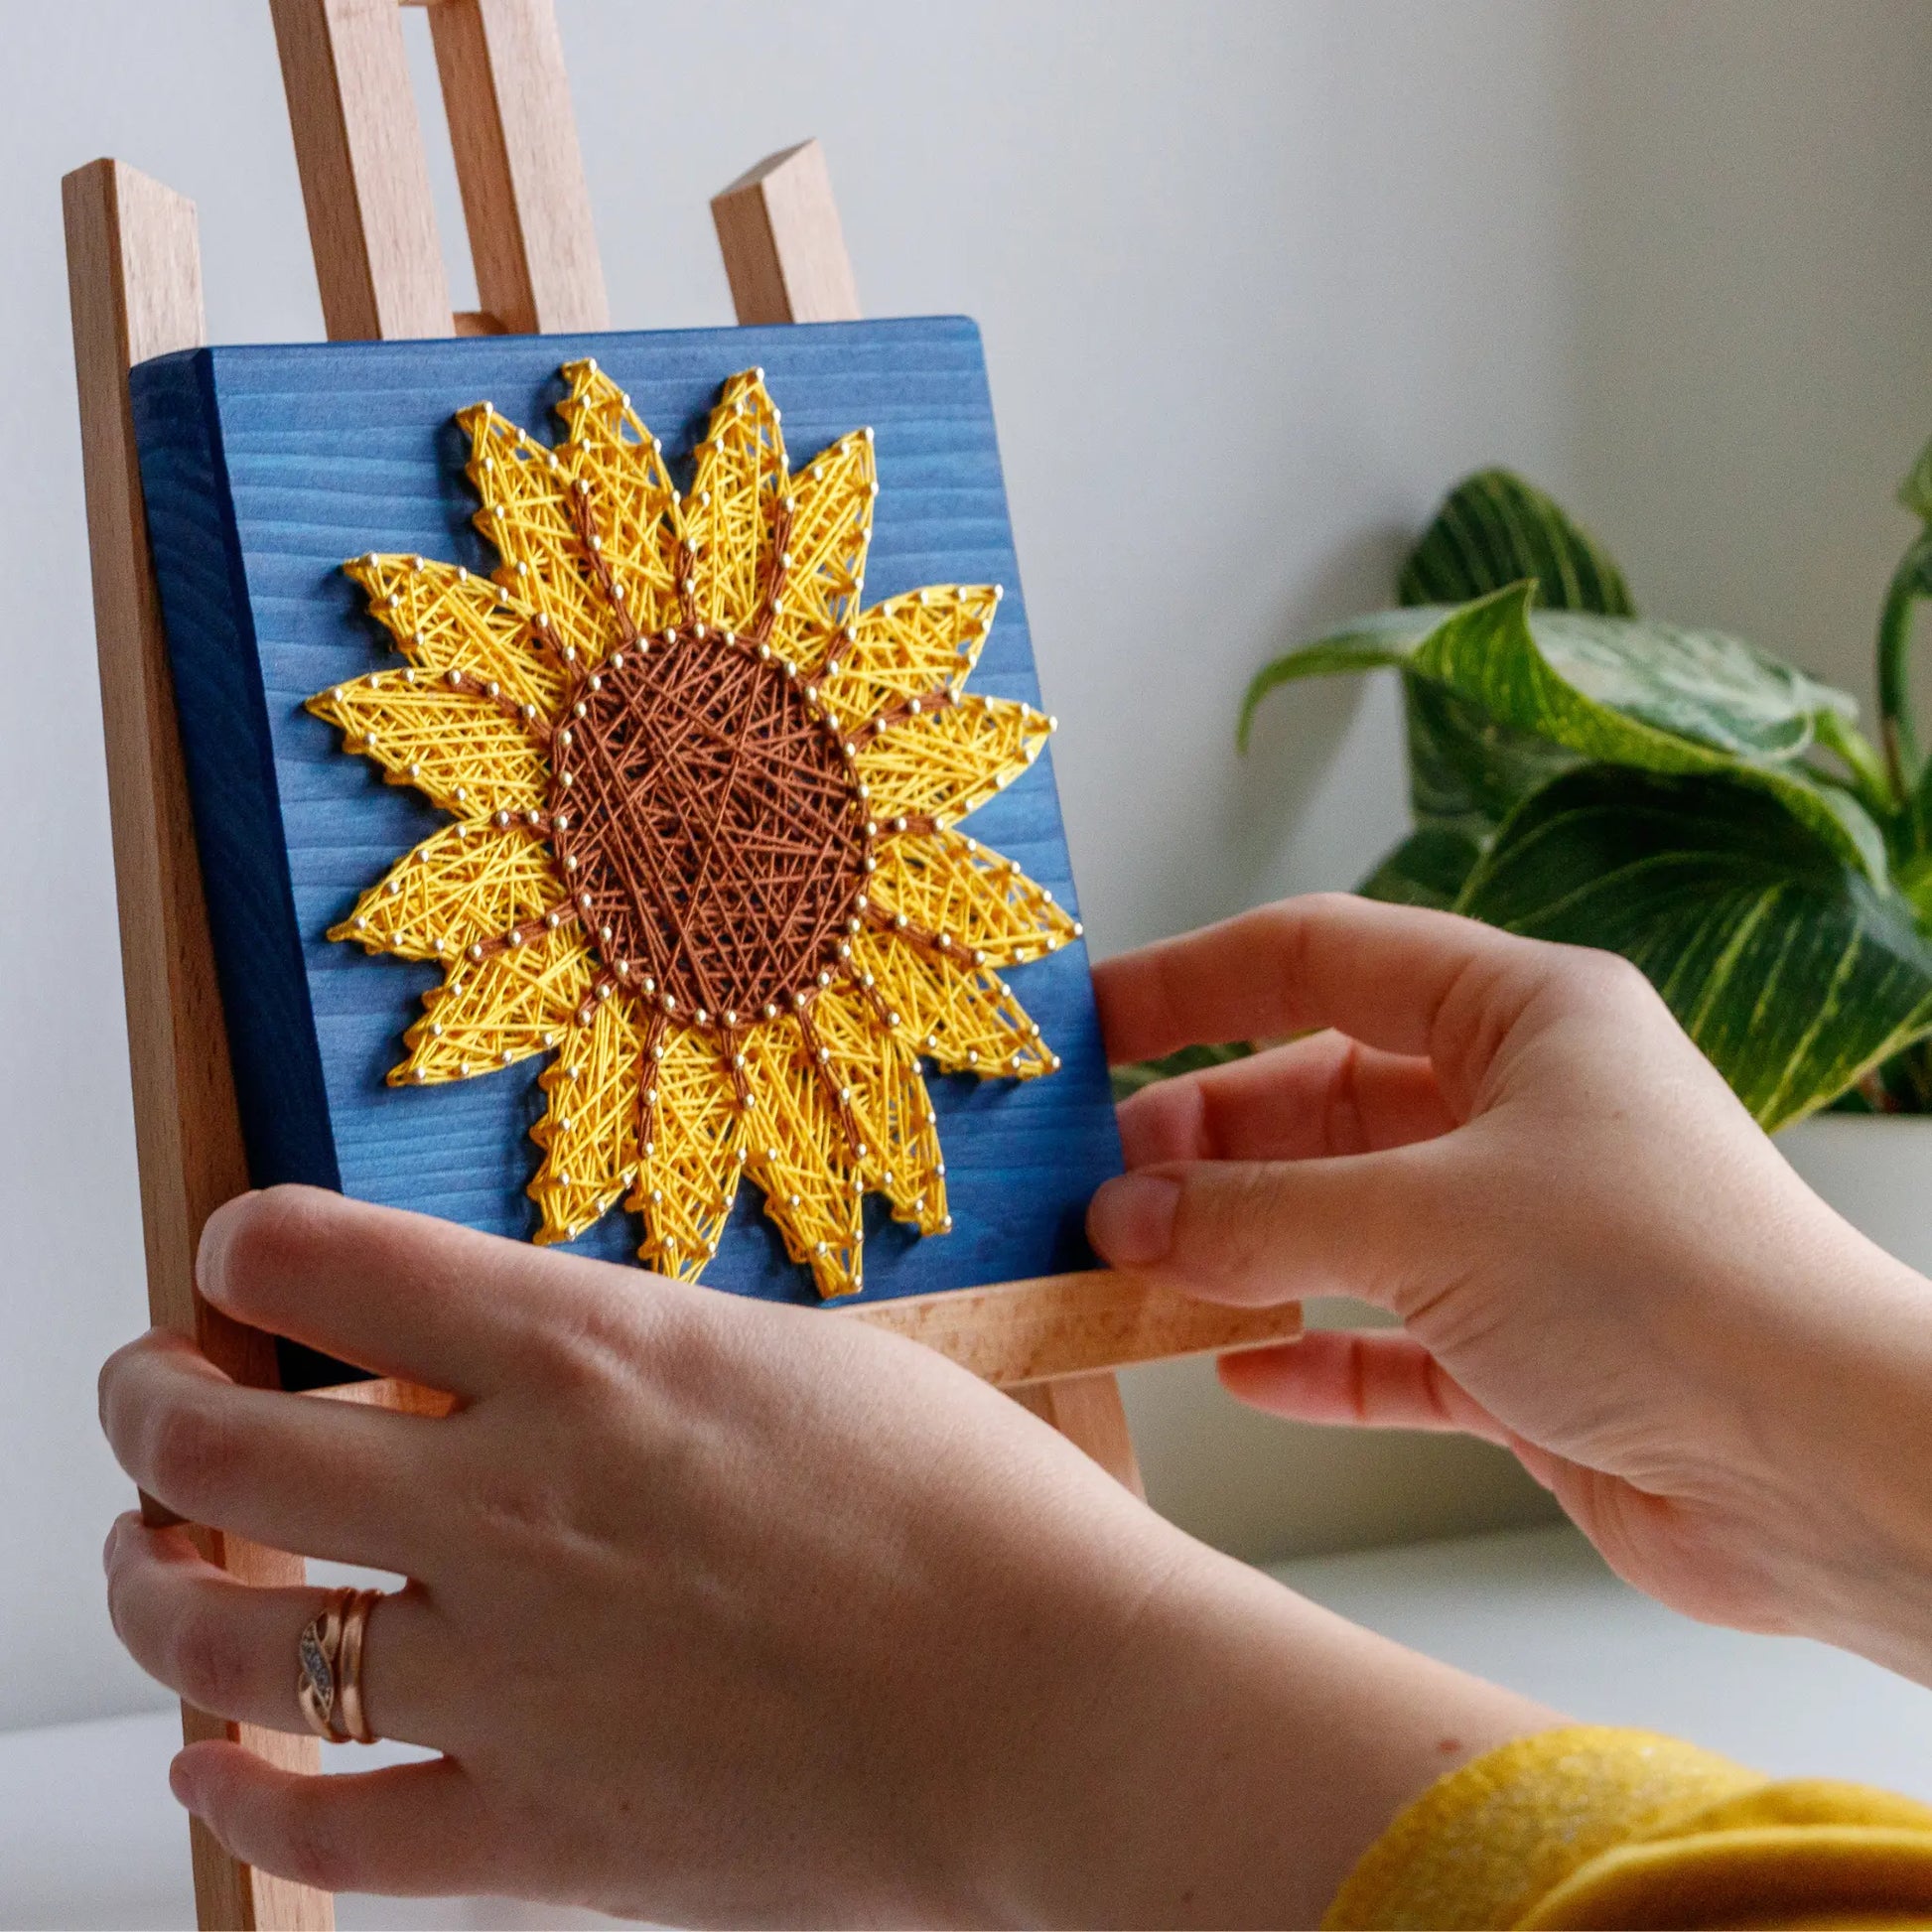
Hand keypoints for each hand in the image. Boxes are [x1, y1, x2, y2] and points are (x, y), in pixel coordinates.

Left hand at [99, 1186, 1549, 1923]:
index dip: (243, 1245)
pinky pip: (319, 1834)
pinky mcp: (538, 1833)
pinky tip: (220, 1770)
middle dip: (145, 1404)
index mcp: (593, 1352)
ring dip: (148, 1590)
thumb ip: (638, 1354)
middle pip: (210, 1447)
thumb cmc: (976, 1513)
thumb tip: (533, 1356)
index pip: (315, 1258)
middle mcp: (512, 1500)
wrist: (1064, 1707)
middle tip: (151, 1395)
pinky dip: (238, 1799)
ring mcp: (511, 1676)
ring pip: (217, 1641)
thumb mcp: (802, 1359)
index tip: (243, 1262)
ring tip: (156, 1565)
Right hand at [1089, 894, 1931, 1680]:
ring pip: (1345, 1219)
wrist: (1823, 1469)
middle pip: (1321, 1096)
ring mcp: (1523, 1232)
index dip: (1194, 983)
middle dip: (1206, 1140)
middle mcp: (1522, 1112)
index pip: (1321, 960)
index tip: (1091, 1024)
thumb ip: (1258, 1214)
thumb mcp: (1428, 1218)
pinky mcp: (1526, 1349)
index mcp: (1522, 1018)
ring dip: (1244, 1248)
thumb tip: (1122, 1213)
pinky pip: (1386, 1337)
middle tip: (1101, 1181)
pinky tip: (1238, 1369)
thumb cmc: (1662, 1284)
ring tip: (1137, 1268)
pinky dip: (1313, 1349)